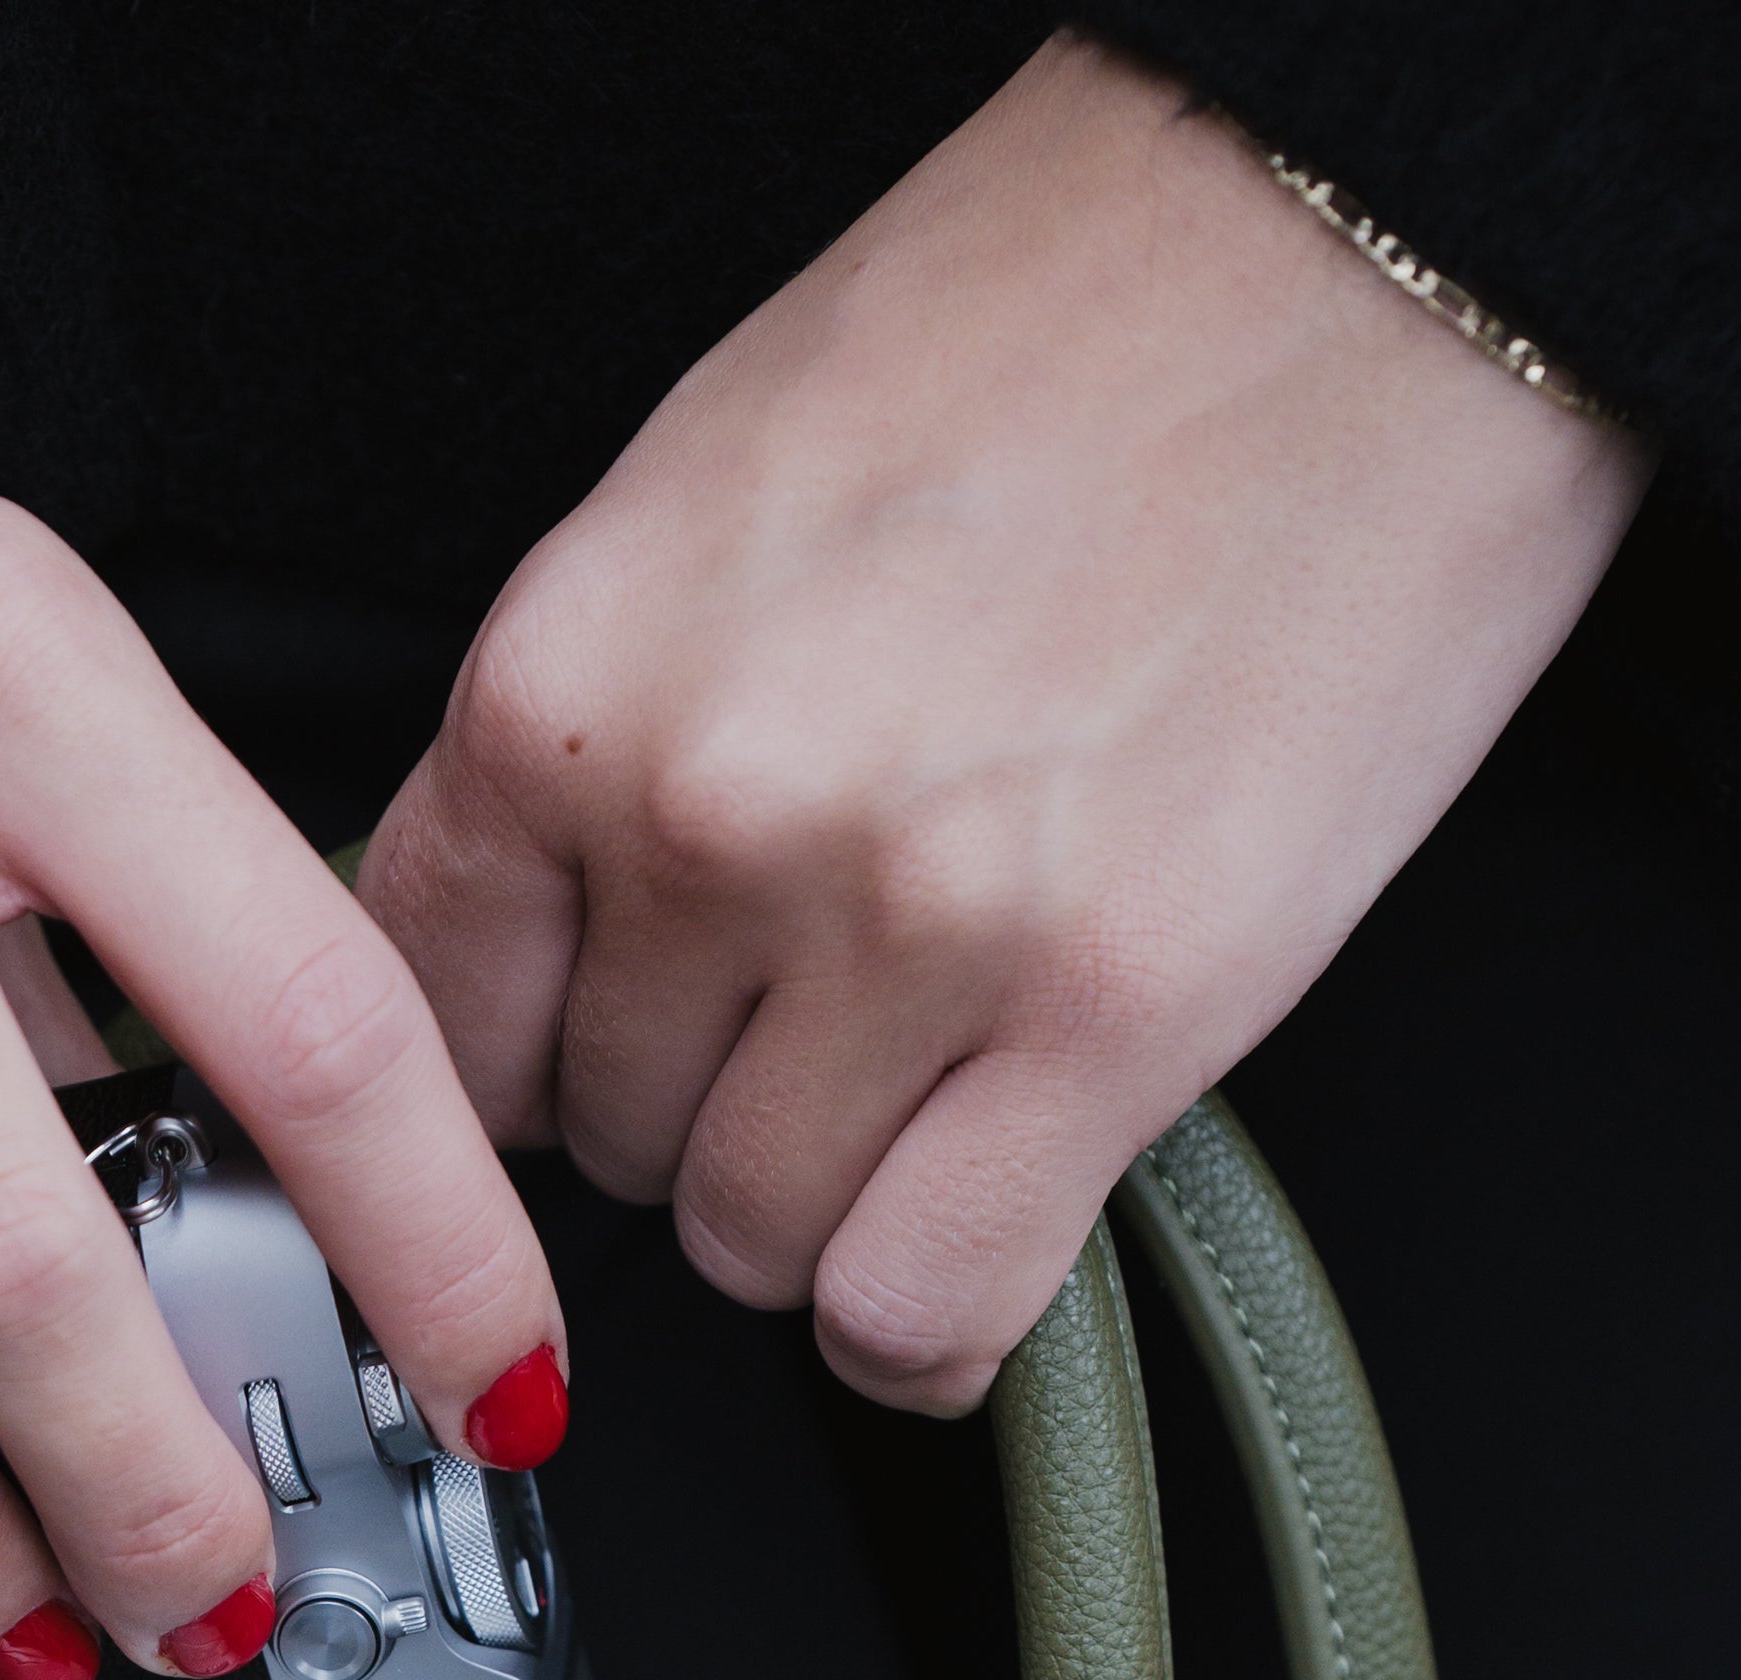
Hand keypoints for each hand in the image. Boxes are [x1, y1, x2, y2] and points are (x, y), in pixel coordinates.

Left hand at [363, 34, 1647, 1413]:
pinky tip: (973, 1213)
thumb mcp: (718, 499)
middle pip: (607, 1145)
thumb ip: (600, 736)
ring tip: (937, 1054)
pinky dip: (926, 1315)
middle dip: (705, 1107)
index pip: (432, 1014)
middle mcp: (713, 810)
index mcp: (577, 675)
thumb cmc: (1064, 328)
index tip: (579, 1078)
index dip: (517, 1071)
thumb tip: (530, 944)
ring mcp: (905, 928)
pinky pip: (918, 1307)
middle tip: (830, 1000)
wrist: (1360, 251)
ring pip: (755, 1244)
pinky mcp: (1104, 1015)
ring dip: (831, 1198)